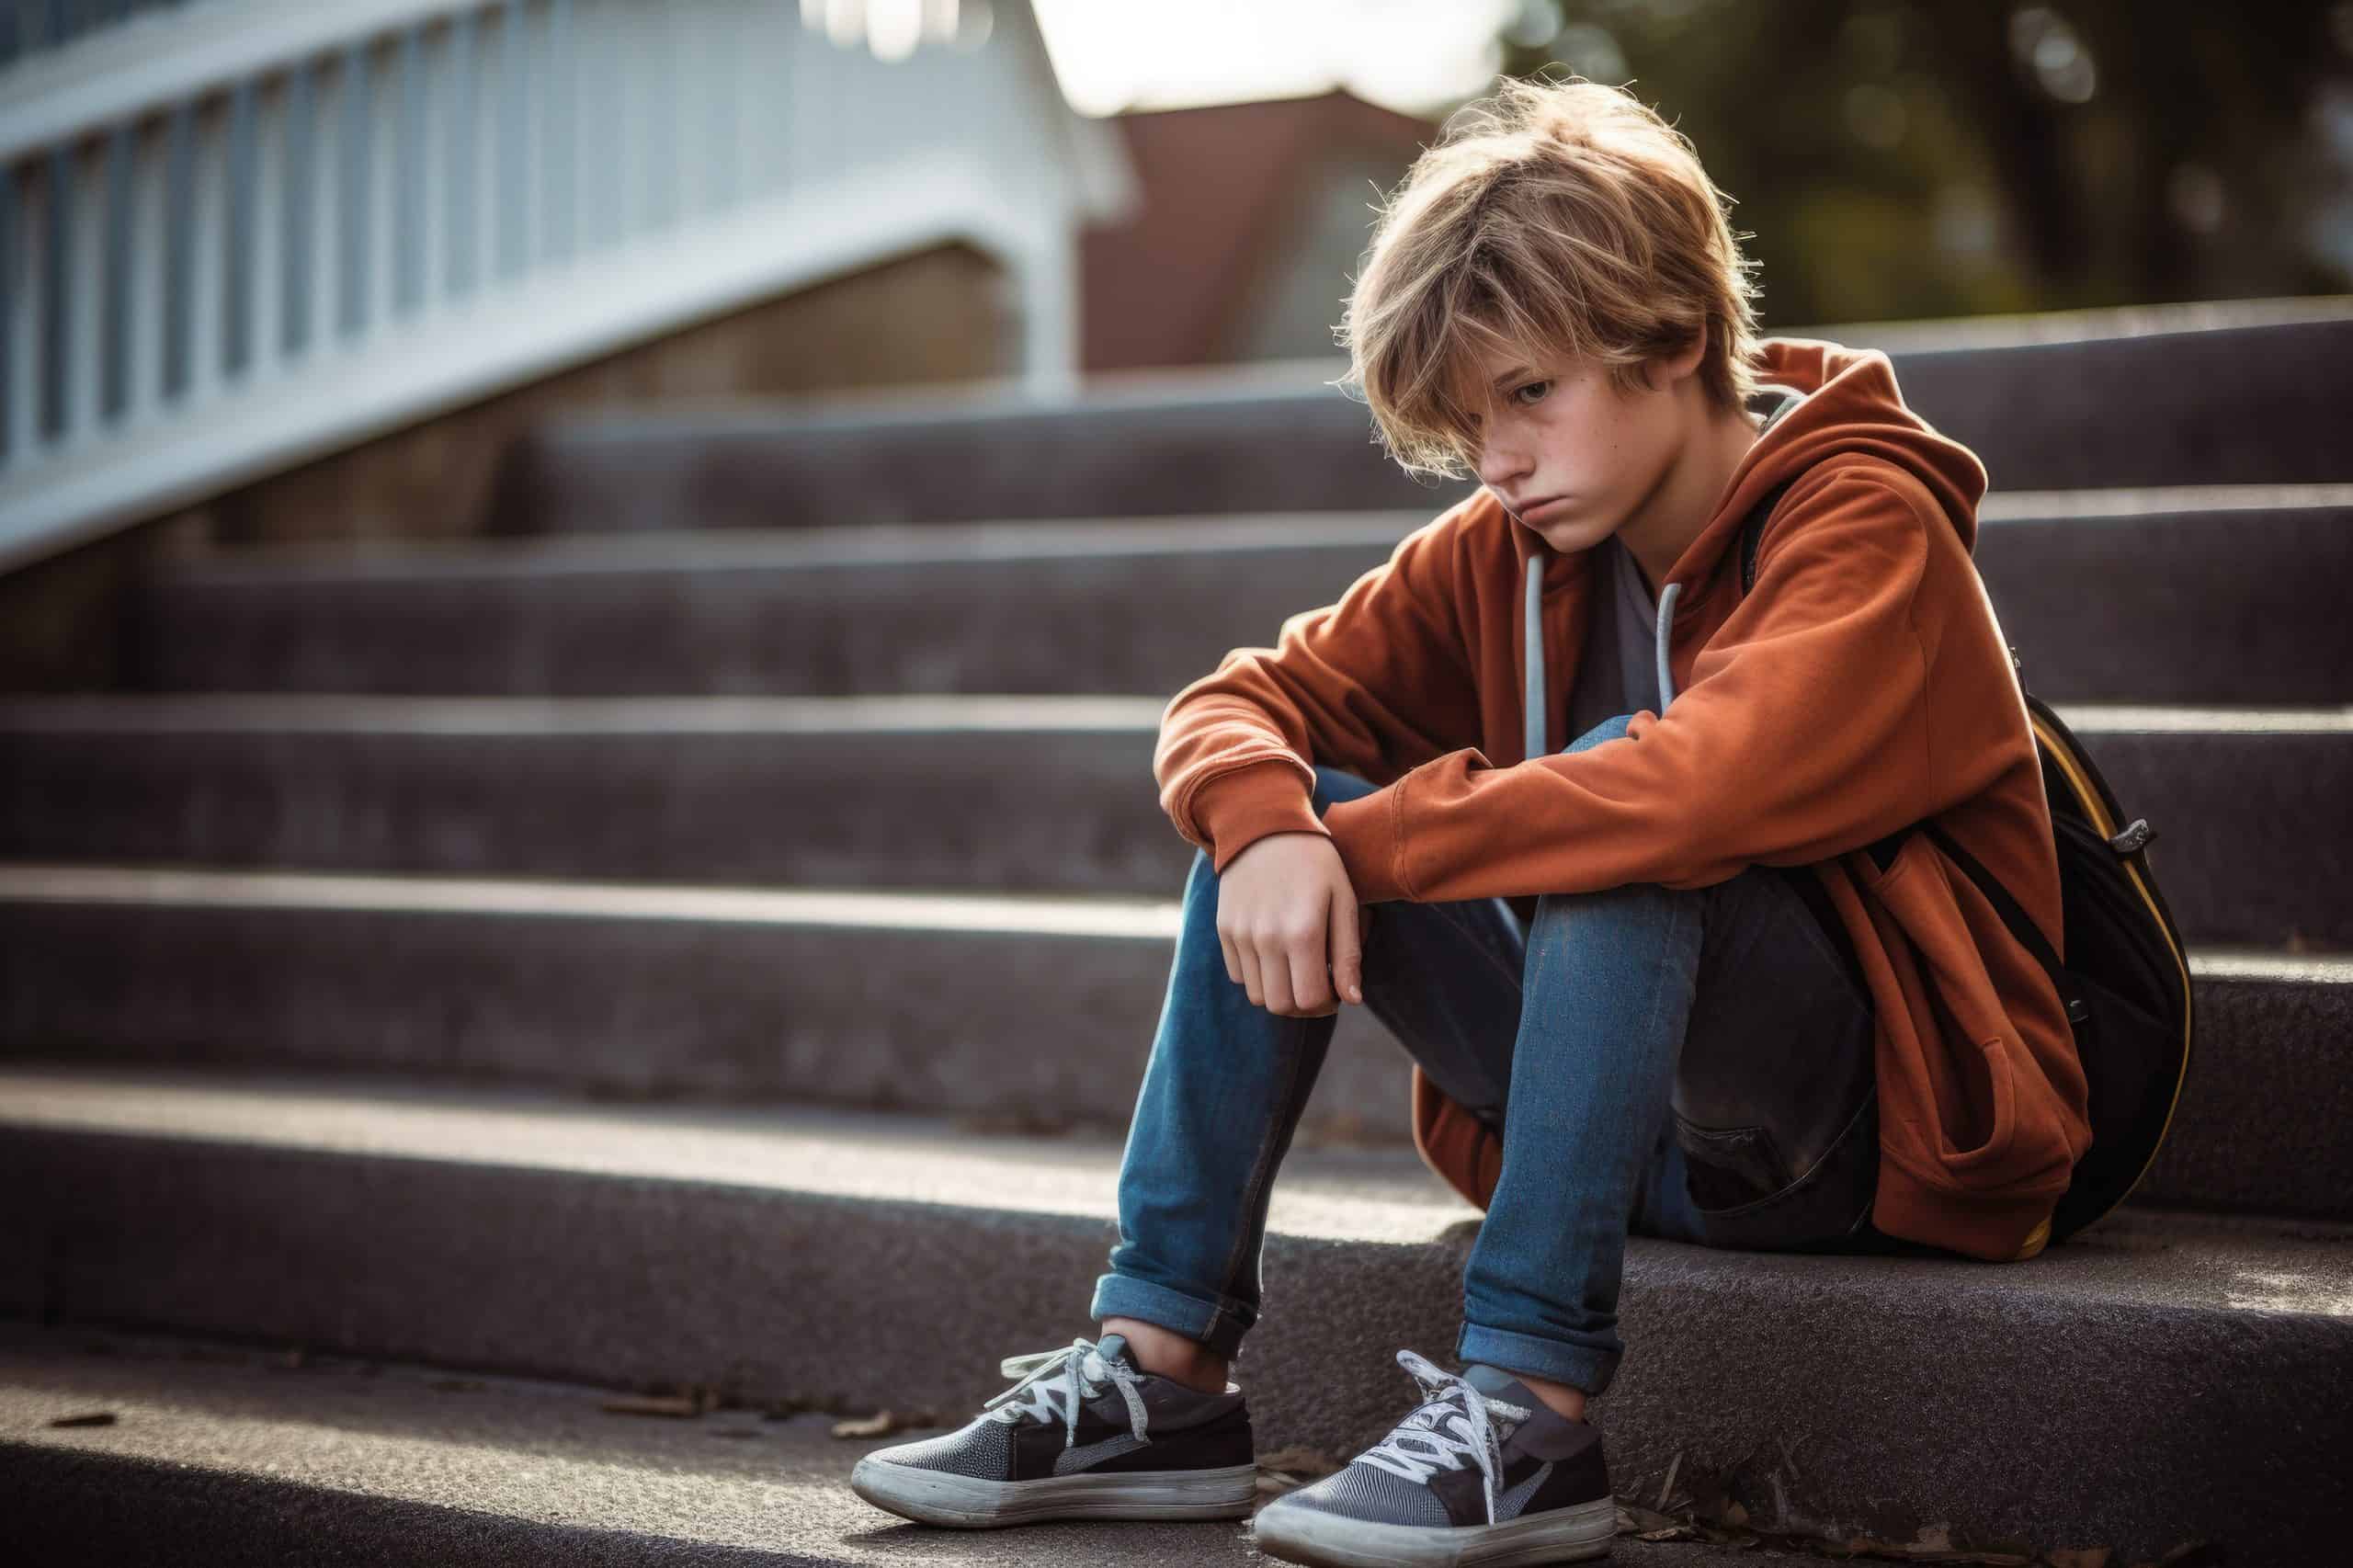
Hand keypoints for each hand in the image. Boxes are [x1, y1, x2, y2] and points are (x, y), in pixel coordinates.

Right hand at [1214, 831, 1368, 1016]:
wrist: (1265, 826)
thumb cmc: (1316, 863)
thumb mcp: (1344, 900)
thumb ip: (1348, 953)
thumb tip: (1352, 999)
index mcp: (1303, 933)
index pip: (1312, 1000)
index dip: (1328, 1004)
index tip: (1336, 990)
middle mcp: (1267, 939)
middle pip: (1282, 1006)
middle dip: (1303, 1005)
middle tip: (1316, 984)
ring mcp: (1241, 935)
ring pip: (1258, 996)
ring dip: (1279, 992)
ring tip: (1294, 968)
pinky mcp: (1224, 930)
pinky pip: (1238, 975)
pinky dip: (1257, 975)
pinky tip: (1273, 952)